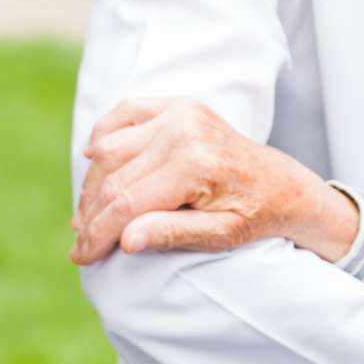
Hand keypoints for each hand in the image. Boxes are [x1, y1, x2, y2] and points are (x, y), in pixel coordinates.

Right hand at [71, 98, 357, 264]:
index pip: (127, 204)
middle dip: (91, 216)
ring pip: (110, 150)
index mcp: (197, 165)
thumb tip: (126, 240)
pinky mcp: (178, 105)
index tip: (82, 257)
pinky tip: (92, 161)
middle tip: (80, 245)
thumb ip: (174, 235)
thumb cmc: (255, 215)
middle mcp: (185, 132)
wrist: (283, 184)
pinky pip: (124, 113)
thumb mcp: (223, 236)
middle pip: (114, 179)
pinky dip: (103, 137)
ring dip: (92, 185)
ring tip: (87, 218)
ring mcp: (180, 113)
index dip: (99, 234)